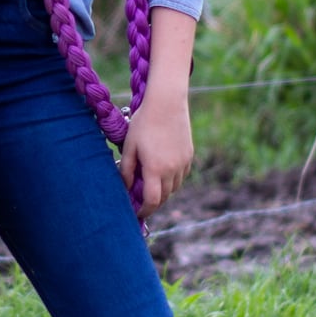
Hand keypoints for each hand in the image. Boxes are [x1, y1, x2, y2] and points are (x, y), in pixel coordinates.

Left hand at [119, 6, 197, 212]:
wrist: (167, 103)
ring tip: (149, 184)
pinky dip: (172, 179)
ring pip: (174, 187)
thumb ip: (126, 169)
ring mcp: (183, 163)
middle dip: (152, 202)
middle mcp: (172, 170)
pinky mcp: (189, 155)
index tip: (137, 213)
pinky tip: (162, 171)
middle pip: (164, 197)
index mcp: (155, 169)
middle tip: (140, 200)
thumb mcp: (129, 146)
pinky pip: (181, 175)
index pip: (152, 201)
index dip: (145, 210)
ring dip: (163, 190)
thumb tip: (126, 187)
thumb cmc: (143, 123)